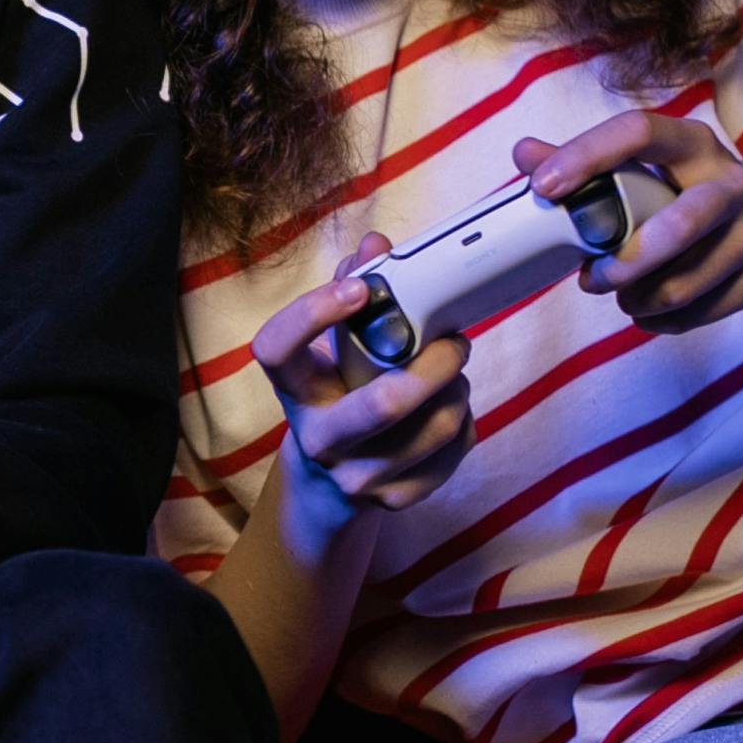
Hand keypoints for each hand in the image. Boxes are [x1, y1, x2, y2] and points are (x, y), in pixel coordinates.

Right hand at [251, 245, 472, 525]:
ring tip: (454, 373)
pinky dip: (465, 423)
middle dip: (436, 363)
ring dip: (458, 390)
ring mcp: (357, 477)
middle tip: (455, 340)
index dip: (314, 312)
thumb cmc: (338, 395)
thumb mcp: (332, 349)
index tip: (359, 289)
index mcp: (295, 391)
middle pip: (386, 403)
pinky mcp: (394, 500)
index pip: (277, 347)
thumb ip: (351, 289)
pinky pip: (453, 453)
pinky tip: (450, 410)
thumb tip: (378, 242)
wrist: (329, 487)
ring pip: (436, 429)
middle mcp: (318, 440)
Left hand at [517, 110, 742, 332]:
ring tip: (621, 296)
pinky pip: (701, 313)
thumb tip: (523, 154)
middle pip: (681, 225)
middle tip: (591, 278)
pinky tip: (650, 311)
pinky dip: (662, 320)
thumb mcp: (652, 165)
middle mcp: (734, 182)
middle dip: (627, 262)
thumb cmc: (694, 188)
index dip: (587, 156)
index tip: (543, 188)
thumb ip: (590, 162)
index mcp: (693, 144)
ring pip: (687, 283)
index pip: (639, 132)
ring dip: (639, 300)